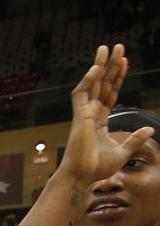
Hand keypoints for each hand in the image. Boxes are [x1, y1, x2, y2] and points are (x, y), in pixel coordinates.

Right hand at [59, 44, 154, 185]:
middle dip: (110, 65)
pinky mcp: (80, 117)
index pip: (110, 93)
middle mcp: (91, 113)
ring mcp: (84, 114)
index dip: (118, 78)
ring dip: (99, 65)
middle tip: (117, 46)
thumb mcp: (123, 152)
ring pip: (92, 83)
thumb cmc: (97, 167)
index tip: (125, 62)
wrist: (82, 176)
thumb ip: (134, 139)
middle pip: (102, 83)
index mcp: (99, 120)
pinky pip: (81, 94)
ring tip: (106, 48)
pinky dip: (88, 80)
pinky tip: (97, 68)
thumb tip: (149, 128)